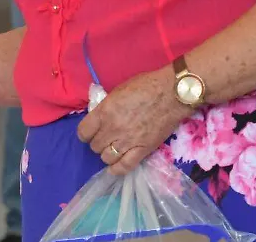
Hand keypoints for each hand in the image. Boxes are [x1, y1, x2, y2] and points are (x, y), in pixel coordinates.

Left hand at [76, 68, 191, 175]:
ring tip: (112, 149)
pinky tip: (114, 168)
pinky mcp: (143, 150)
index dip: (85, 134)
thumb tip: (100, 117)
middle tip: (105, 138)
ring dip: (107, 154)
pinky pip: (125, 166)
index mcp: (104, 112)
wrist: (172, 94)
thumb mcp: (117, 92)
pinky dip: (117, 169)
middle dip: (97, 143)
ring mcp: (127, 141)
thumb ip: (106, 107)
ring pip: (107, 158)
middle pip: (95, 146)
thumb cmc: (145, 86)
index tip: (89, 133)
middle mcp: (112, 129)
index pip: (83, 132)